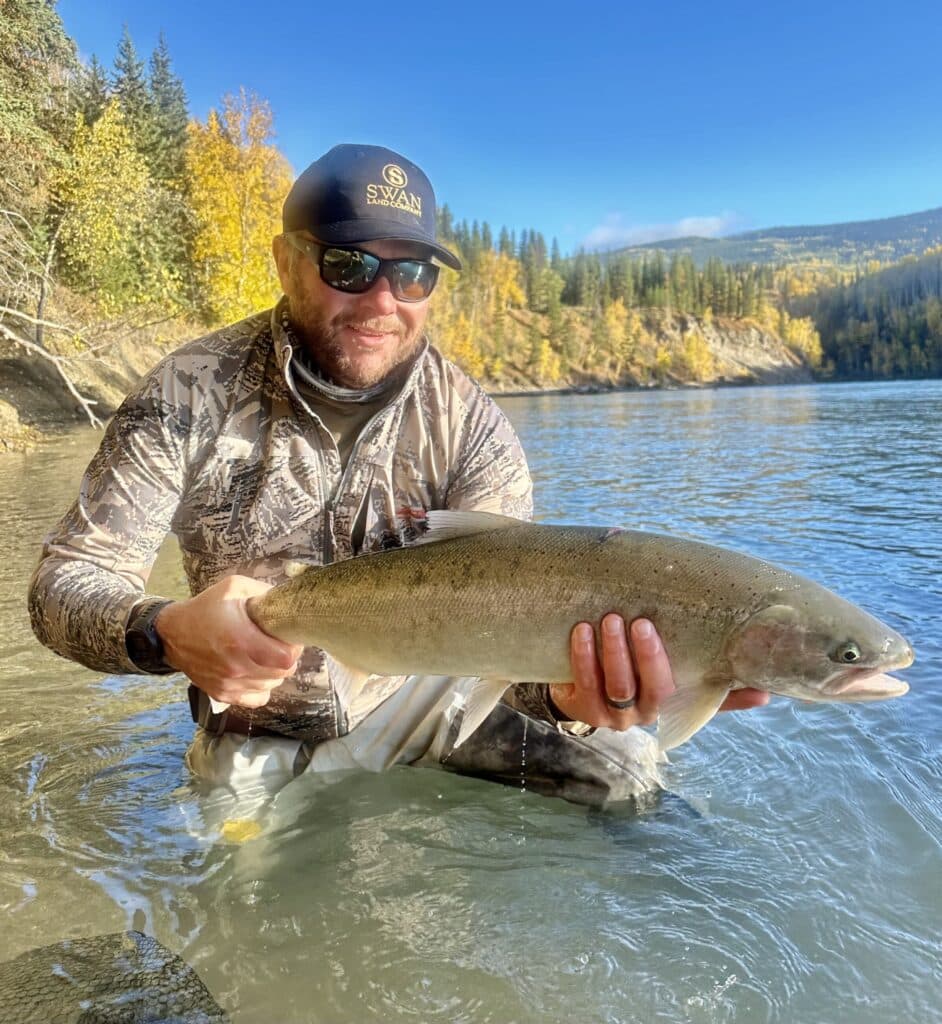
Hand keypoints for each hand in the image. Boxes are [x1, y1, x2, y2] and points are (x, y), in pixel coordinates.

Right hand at [156, 575, 302, 708]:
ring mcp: (229, 684)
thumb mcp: (234, 587)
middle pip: (283, 673)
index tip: (289, 637)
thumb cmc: (205, 609)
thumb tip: (287, 600)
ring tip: (265, 656)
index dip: (294, 647)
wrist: (172, 634)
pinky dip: (262, 687)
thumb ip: (264, 592)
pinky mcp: (222, 694)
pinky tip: (256, 672)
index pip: (287, 658)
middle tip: (279, 644)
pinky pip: (257, 699)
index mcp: (241, 640)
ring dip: (274, 672)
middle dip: (287, 658)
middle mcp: (236, 667)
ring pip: (272, 685)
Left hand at [549, 614, 768, 729]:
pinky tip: (582, 630)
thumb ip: (713, 684)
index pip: (695, 696)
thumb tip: (768, 692)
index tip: (714, 655)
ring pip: (617, 687)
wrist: (581, 691)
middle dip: (648, 656)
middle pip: (653, 690)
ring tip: (611, 619)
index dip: (714, 689)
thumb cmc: (637, 675)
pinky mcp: (584, 708)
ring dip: (614, 652)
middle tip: (642, 622)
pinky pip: (585, 684)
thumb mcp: (675, 678)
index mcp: (672, 705)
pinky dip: (583, 656)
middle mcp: (646, 714)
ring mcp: (614, 716)